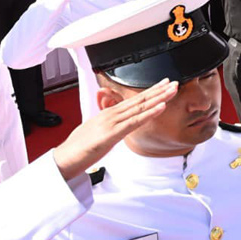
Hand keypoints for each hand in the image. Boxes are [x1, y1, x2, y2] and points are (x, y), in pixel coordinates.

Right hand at [53, 79, 178, 179]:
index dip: (150, 92)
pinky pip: (136, 121)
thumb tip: (118, 126)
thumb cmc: (80, 148)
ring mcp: (113, 122)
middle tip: (174, 82)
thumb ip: (109, 127)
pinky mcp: (113, 133)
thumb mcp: (97, 133)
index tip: (163, 86)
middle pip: (139, 100)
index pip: (134, 101)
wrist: (66, 157)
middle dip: (159, 90)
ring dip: (159, 97)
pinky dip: (150, 112)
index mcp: (109, 114)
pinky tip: (162, 106)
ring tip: (173, 90)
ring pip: (140, 107)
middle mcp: (112, 114)